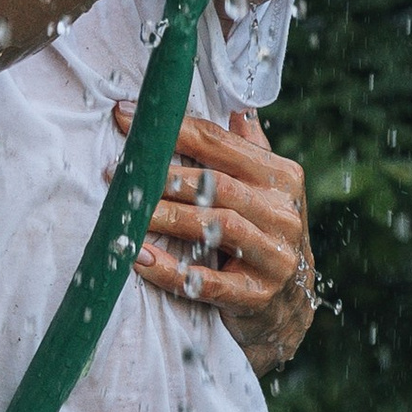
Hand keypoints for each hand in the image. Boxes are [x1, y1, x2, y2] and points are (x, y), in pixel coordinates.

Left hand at [110, 101, 319, 371]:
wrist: (291, 303)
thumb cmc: (265, 233)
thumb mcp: (268, 189)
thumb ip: (249, 150)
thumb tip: (235, 108)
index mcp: (281, 177)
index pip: (220, 145)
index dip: (173, 130)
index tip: (126, 116)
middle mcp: (282, 213)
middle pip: (217, 185)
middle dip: (164, 177)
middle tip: (120, 174)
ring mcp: (274, 256)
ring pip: (215, 227)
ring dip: (166, 218)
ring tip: (126, 215)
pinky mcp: (258, 295)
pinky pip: (209, 282)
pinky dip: (172, 271)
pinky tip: (141, 260)